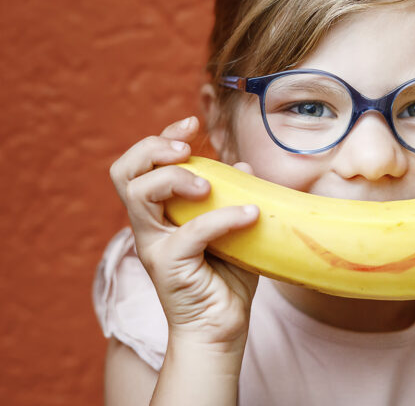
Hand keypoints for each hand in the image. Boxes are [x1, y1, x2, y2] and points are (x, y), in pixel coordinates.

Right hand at [109, 116, 259, 349]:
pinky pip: (189, 232)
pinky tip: (251, 215)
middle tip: (186, 149)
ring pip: (140, 194)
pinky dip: (222, 218)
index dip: (161, 138)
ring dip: (175, 179)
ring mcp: (154, 246)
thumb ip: (236, 197)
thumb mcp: (234, 229)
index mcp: (160, 213)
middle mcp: (149, 225)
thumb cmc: (226, 280)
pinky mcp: (169, 266)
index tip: (191, 123)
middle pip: (124, 171)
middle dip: (153, 148)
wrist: (221, 329)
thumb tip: (245, 166)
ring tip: (209, 185)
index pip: (142, 165)